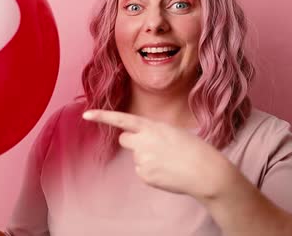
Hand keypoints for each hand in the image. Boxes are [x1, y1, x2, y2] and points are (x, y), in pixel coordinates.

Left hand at [83, 110, 233, 198]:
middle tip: (153, 147)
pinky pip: (143, 171)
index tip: (87, 115)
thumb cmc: (195, 149)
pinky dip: (152, 173)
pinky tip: (168, 172)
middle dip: (133, 142)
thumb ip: (154, 132)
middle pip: (124, 140)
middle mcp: (143, 142)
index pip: (122, 119)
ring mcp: (142, 160)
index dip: (103, 116)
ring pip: (137, 157)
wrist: (205, 172)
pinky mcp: (145, 176)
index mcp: (152, 127)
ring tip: (169, 161)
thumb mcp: (174, 131)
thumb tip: (144, 141)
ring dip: (148, 158)